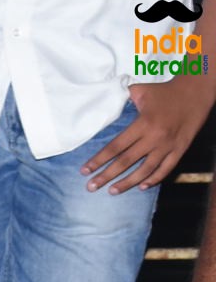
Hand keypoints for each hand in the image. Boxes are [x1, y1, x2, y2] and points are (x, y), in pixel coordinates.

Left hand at [84, 78, 215, 193]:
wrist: (196, 91)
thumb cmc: (164, 91)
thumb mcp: (141, 91)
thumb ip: (122, 100)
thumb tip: (105, 105)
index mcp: (143, 124)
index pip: (116, 147)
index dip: (99, 160)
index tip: (85, 170)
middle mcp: (155, 137)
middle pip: (126, 162)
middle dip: (106, 176)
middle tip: (91, 187)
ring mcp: (168, 145)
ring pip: (145, 170)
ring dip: (128, 182)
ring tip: (112, 191)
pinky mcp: (181, 149)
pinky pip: (166, 168)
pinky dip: (154, 179)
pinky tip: (142, 186)